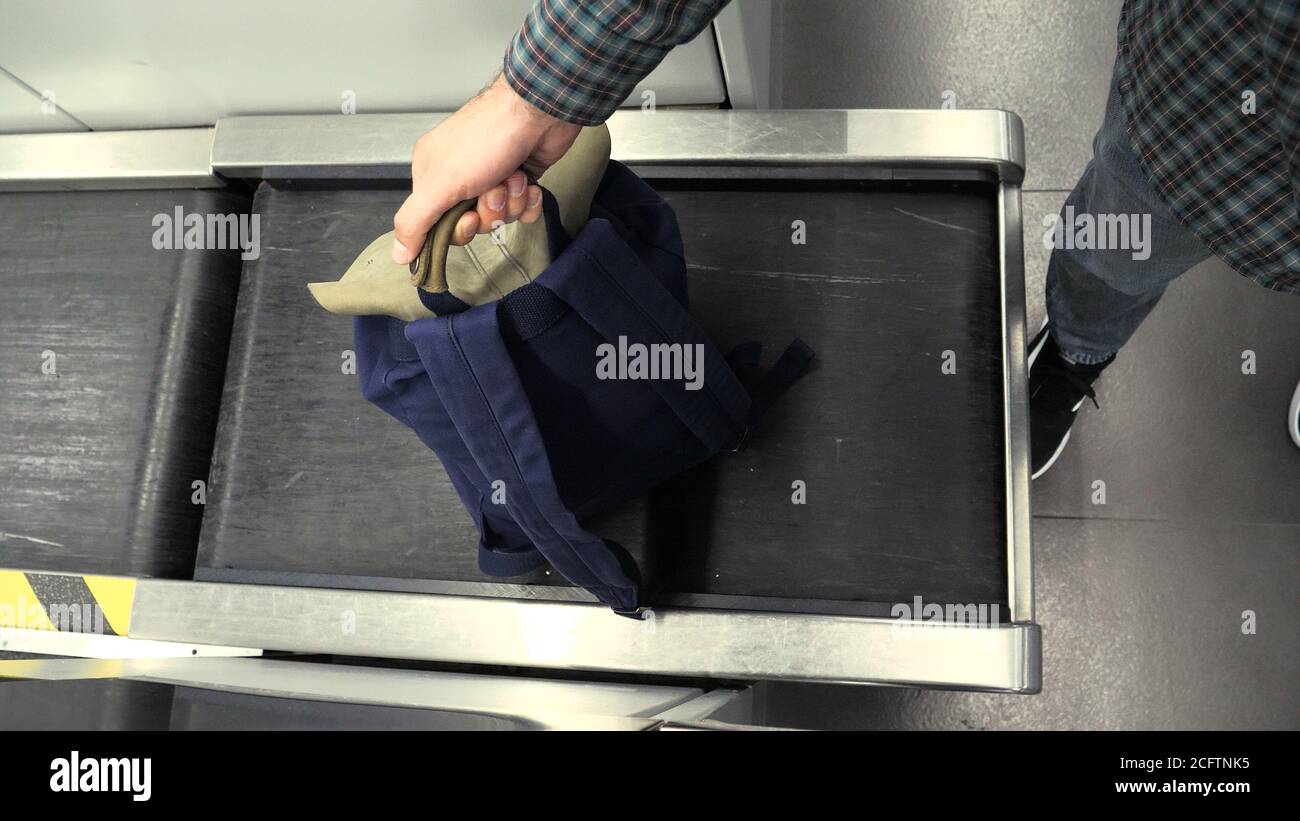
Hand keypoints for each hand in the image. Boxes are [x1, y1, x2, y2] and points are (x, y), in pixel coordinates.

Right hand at [392, 74, 581, 262]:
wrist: (536, 112)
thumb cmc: (488, 137)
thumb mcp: (441, 184)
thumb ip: (415, 221)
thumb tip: (398, 254)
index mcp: (432, 174)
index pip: (438, 224)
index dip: (460, 228)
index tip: (470, 217)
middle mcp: (460, 176)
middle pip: (473, 222)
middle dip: (490, 211)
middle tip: (494, 189)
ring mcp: (492, 176)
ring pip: (501, 216)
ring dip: (511, 201)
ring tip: (513, 176)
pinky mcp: (519, 178)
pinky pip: (523, 209)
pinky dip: (528, 199)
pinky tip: (528, 182)